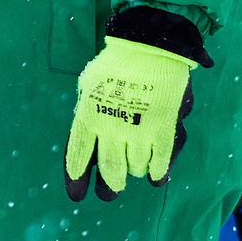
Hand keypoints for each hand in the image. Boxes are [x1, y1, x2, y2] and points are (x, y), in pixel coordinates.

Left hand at [65, 38, 196, 200]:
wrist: (149, 44)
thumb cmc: (115, 64)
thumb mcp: (88, 85)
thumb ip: (86, 113)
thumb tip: (88, 144)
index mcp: (88, 115)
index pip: (78, 156)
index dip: (76, 179)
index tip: (77, 196)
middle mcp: (111, 128)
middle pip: (109, 171)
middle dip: (109, 186)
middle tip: (109, 192)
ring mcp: (139, 132)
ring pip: (135, 169)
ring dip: (133, 170)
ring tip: (134, 166)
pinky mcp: (164, 131)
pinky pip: (160, 164)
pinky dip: (158, 173)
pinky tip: (156, 176)